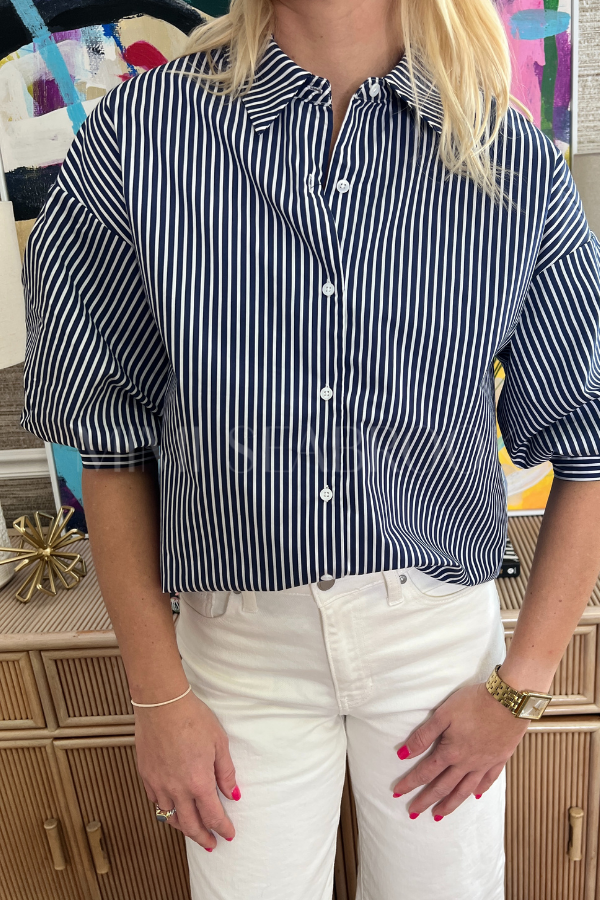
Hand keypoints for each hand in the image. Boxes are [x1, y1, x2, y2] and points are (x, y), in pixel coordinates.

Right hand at [135, 690, 239, 849]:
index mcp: (199, 782)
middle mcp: (177, 789)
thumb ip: (226, 772)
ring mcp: (158, 784)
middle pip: (190, 825)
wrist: (162, 703)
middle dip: (202, 838)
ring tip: (192, 830)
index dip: (222, 828)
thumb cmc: (191, 718)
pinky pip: (155, 801)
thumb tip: (233, 794)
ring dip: (183, 827)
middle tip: (210, 844)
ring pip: (170, 817)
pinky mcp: (146, 775)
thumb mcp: (219, 743)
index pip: (213, 816)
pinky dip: (165, 810)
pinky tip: (171, 808)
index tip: (228, 834)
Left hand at [392, 681, 528, 818]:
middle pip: (443, 787)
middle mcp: (467, 763)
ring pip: (464, 790)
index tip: (397, 792)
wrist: (510, 701)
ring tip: (439, 815)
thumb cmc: (475, 703)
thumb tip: (404, 754)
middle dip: (426, 800)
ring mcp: (485, 763)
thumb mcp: (443, 714)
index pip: (425, 772)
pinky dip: (480, 790)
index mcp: (451, 752)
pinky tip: (475, 796)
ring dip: (450, 804)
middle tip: (414, 813)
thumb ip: (424, 735)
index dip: (410, 783)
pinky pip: (488, 780)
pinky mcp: (500, 759)